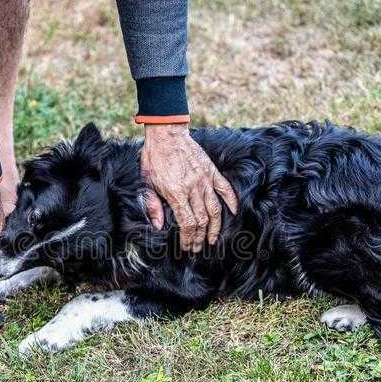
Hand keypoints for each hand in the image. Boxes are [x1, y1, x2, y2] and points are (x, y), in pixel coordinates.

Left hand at [141, 123, 237, 251]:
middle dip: (200, 237)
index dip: (188, 238)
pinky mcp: (211, 171)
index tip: (187, 246)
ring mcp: (205, 179)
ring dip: (215, 227)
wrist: (166, 134)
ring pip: (215, 209)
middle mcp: (193, 188)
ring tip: (213, 238)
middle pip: (202, 220)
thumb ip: (152, 205)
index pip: (187, 223)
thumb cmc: (153, 158)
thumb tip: (158, 226)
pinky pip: (225, 189)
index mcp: (176, 193)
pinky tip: (234, 212)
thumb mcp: (146, 182)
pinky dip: (232, 201)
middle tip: (197, 247)